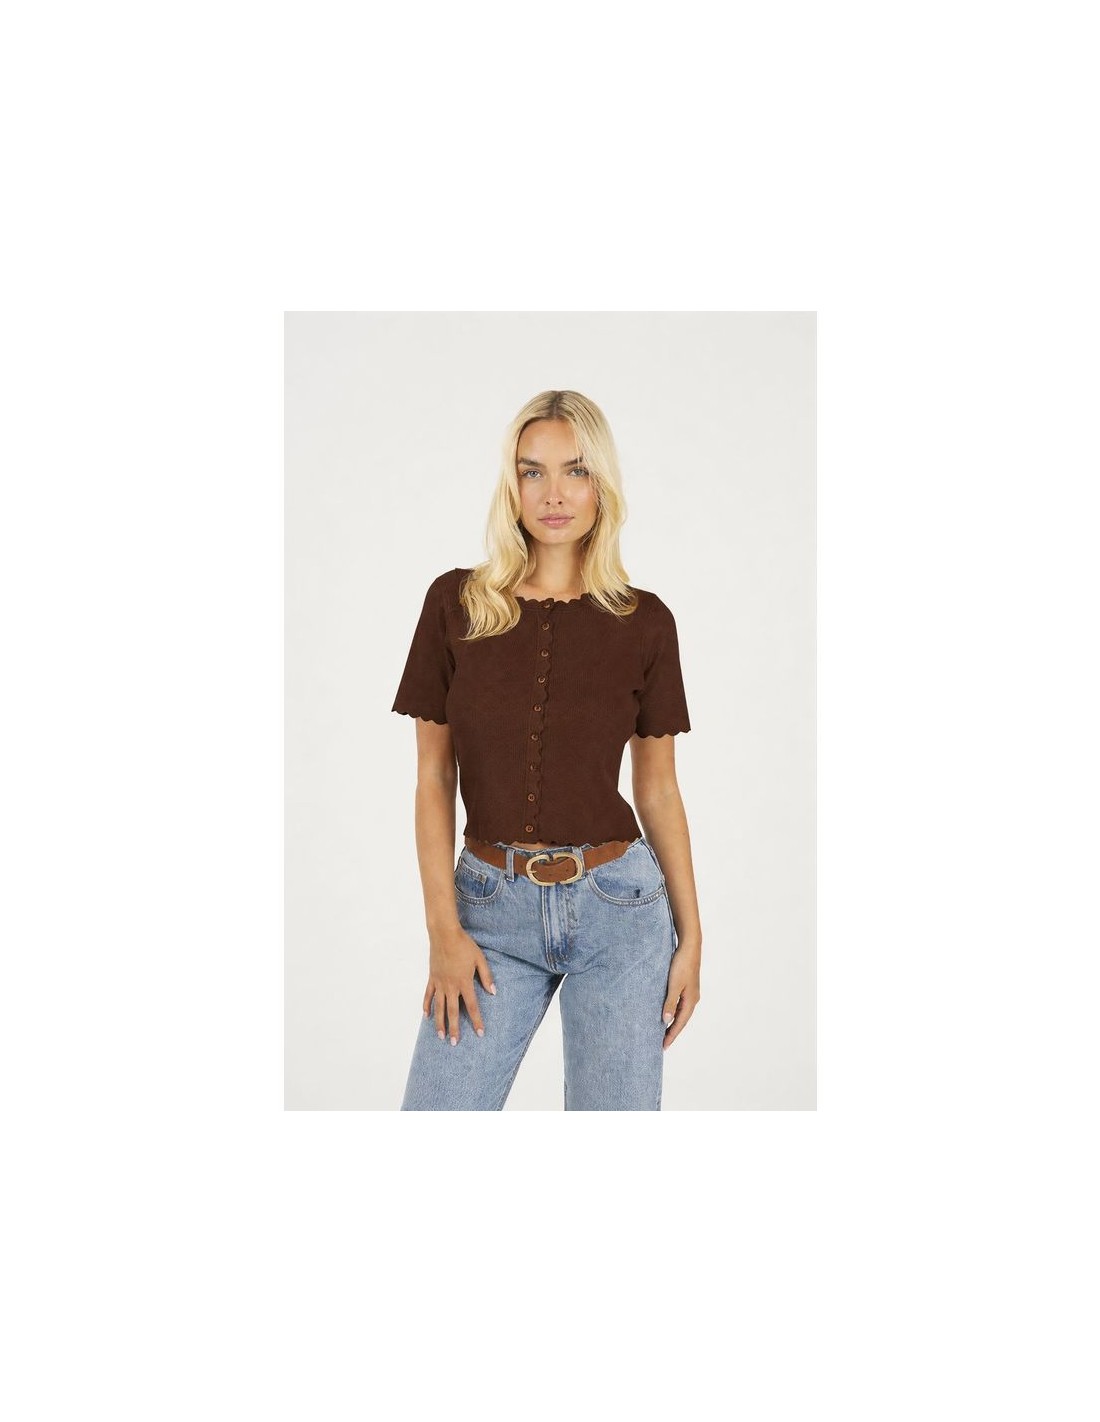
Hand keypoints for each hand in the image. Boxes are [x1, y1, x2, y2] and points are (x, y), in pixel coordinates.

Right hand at [423, 925, 495, 1045]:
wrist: (444, 934)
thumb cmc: (464, 945)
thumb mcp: (480, 959)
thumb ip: (486, 976)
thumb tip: (493, 992)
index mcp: (464, 982)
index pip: (472, 1006)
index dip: (476, 1020)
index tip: (479, 1033)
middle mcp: (451, 986)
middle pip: (453, 1012)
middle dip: (454, 1028)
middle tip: (454, 1043)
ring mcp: (439, 983)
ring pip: (439, 1007)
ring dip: (439, 1023)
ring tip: (440, 1036)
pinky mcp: (432, 978)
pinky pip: (428, 995)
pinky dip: (427, 1006)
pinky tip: (426, 1016)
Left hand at [661, 937, 700, 1049]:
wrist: (690, 946)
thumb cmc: (682, 964)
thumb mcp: (674, 985)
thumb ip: (670, 1003)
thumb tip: (666, 1021)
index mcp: (691, 1001)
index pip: (680, 1023)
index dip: (671, 1035)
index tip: (663, 1046)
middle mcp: (692, 999)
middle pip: (681, 1020)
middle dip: (672, 1032)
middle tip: (662, 1043)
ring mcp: (690, 992)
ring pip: (680, 1012)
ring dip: (672, 1022)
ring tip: (662, 1031)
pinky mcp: (686, 985)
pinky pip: (679, 1004)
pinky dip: (673, 1011)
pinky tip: (666, 1012)